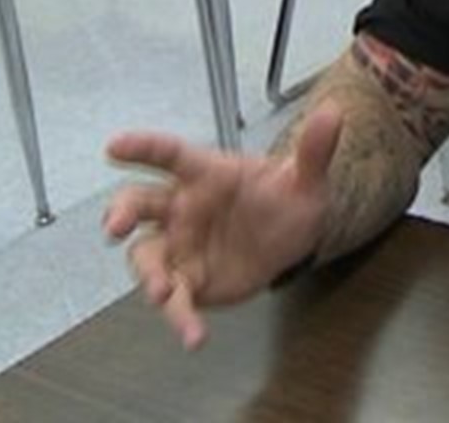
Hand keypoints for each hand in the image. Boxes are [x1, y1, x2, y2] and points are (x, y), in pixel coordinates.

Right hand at [101, 102, 342, 349]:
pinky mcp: (187, 280)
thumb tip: (332, 112)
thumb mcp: (305, 178)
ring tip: (161, 291)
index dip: (142, 148)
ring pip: (147, 257)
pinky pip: (176, 300)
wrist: (294, 237)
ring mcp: (179, 245)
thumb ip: (314, 149)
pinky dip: (181, 318)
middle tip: (116, 225)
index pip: (169, 155)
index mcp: (206, 174)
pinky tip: (194, 337)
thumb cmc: (286, 198)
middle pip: (139, 203)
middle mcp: (183, 207)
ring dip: (149, 275)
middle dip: (121, 212)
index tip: (116, 146)